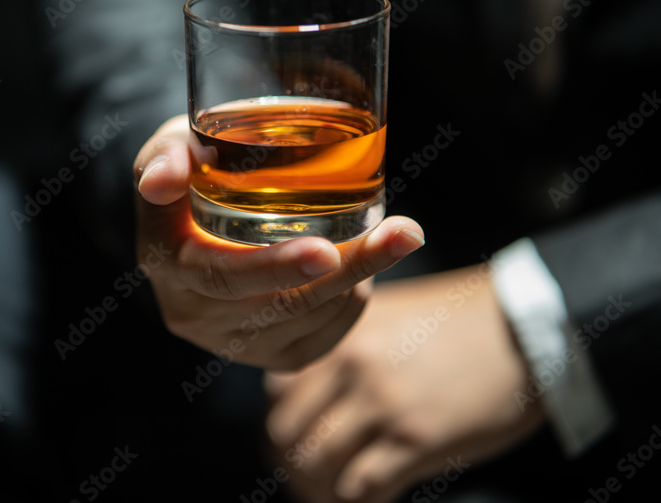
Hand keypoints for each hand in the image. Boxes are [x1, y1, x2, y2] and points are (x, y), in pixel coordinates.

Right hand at [133, 115, 425, 370]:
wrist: (193, 220)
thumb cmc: (192, 167)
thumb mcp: (171, 146)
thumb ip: (166, 156)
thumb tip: (164, 179)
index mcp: (166, 263)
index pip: (220, 276)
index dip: (274, 267)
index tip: (324, 249)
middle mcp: (194, 314)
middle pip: (280, 305)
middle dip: (348, 270)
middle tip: (399, 235)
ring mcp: (232, 342)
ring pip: (310, 319)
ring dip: (361, 278)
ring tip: (394, 234)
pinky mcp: (270, 356)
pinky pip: (324, 337)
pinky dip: (353, 300)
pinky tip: (365, 267)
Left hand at [264, 266, 546, 501]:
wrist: (522, 326)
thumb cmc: (458, 320)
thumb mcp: (385, 315)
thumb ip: (343, 346)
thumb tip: (309, 385)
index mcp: (338, 337)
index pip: (276, 393)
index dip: (284, 423)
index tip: (299, 441)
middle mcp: (349, 368)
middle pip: (287, 433)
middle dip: (294, 461)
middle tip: (313, 476)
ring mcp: (381, 404)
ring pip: (317, 464)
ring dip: (323, 487)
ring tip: (339, 493)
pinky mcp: (415, 439)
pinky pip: (362, 486)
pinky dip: (360, 498)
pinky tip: (375, 494)